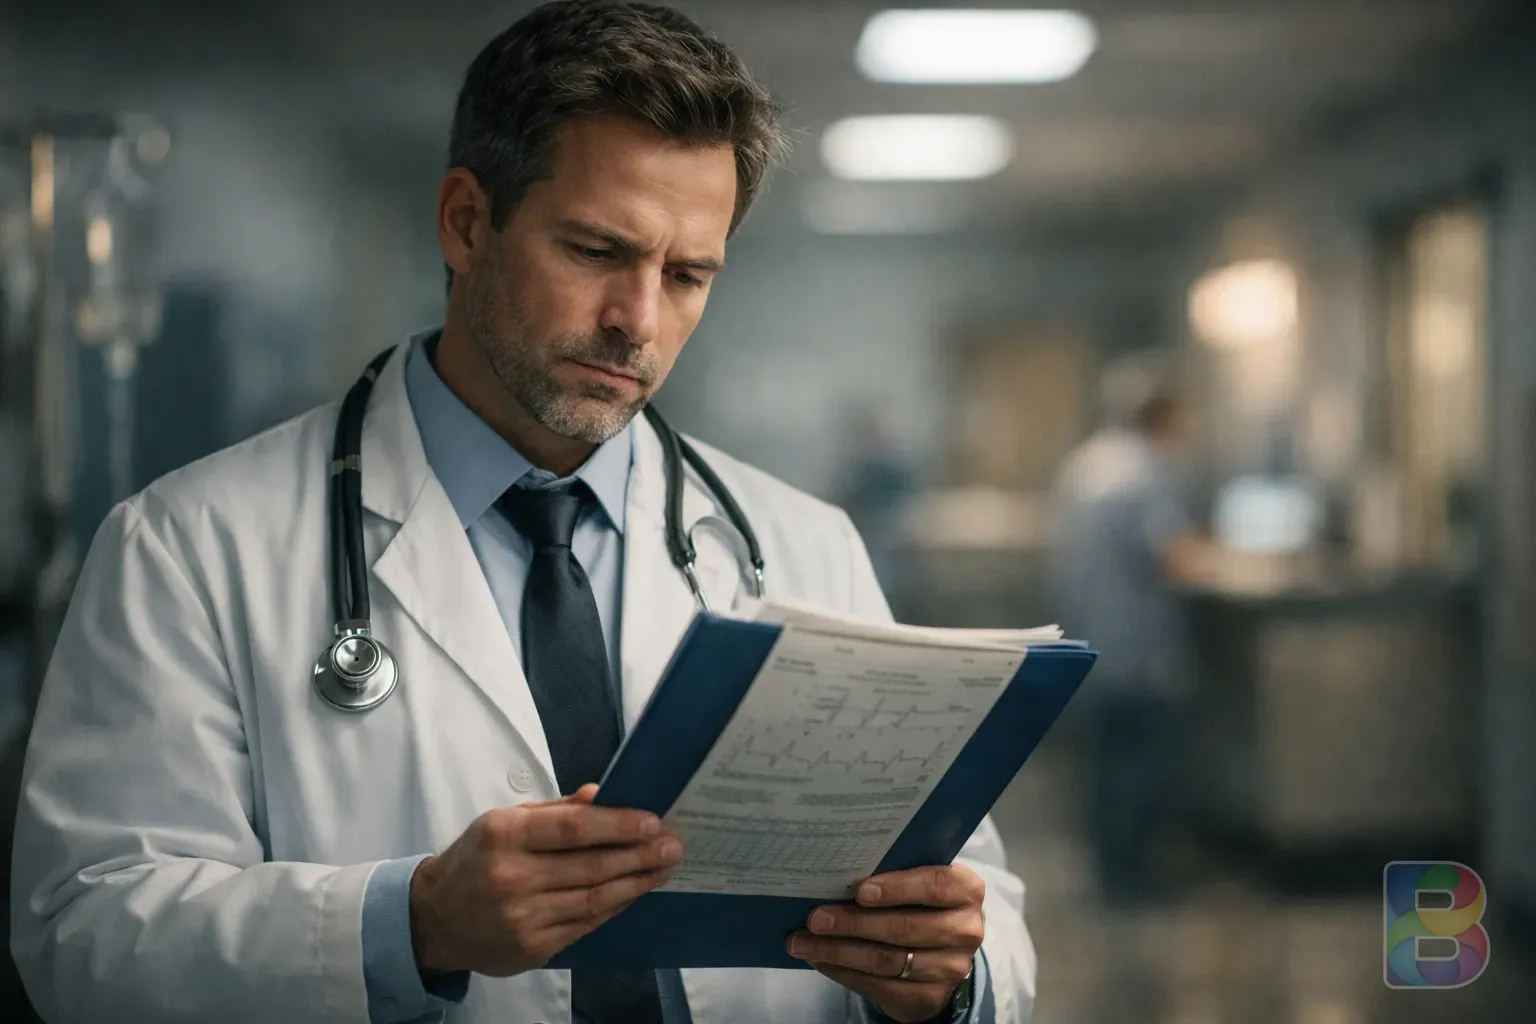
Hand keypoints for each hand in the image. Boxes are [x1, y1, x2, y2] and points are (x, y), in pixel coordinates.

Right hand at [409, 783, 682, 977]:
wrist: (435, 918)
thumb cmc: (477, 859)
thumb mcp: (504, 821)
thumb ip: (554, 811)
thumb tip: (600, 795)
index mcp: (503, 835)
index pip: (572, 829)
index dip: (617, 825)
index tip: (652, 821)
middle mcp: (512, 878)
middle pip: (591, 867)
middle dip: (639, 855)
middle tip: (673, 845)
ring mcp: (522, 918)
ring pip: (594, 899)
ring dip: (636, 883)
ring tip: (664, 868)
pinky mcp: (533, 948)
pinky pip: (586, 924)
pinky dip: (615, 907)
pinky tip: (634, 891)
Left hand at [787, 865, 984, 1023]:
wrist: (939, 952)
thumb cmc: (919, 902)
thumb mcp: (918, 881)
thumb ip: (893, 873)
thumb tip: (835, 869)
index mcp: (966, 890)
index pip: (935, 885)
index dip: (897, 888)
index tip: (859, 890)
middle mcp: (966, 930)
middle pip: (903, 928)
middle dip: (852, 922)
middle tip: (814, 918)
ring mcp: (951, 968)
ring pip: (886, 960)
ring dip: (838, 951)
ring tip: (803, 941)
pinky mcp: (930, 998)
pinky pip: (880, 987)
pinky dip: (844, 973)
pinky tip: (821, 960)